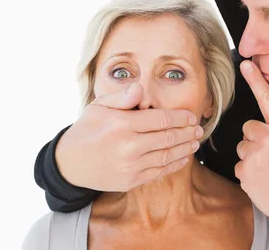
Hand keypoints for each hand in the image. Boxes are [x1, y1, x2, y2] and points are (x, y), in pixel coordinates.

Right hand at [55, 82, 202, 191]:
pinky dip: (173, 164)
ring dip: (184, 149)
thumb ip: (122, 97)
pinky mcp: (130, 181)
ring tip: (194, 142)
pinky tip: (182, 157)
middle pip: (168, 138)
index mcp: (122, 124)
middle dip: (187, 133)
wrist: (69, 163)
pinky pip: (159, 172)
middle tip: (199, 129)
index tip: (191, 116)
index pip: (161, 119)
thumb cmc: (87, 129)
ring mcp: (130, 166)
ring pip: (166, 156)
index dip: (180, 117)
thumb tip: (141, 88)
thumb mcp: (99, 106)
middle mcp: (128, 146)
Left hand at [235, 60, 268, 218]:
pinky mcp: (243, 169)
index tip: (247, 64)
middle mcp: (268, 137)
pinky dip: (247, 173)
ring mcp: (254, 153)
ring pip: (242, 147)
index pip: (268, 99)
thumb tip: (256, 129)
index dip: (256, 80)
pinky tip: (261, 179)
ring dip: (250, 157)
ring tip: (267, 169)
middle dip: (254, 140)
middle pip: (247, 128)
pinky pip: (238, 165)